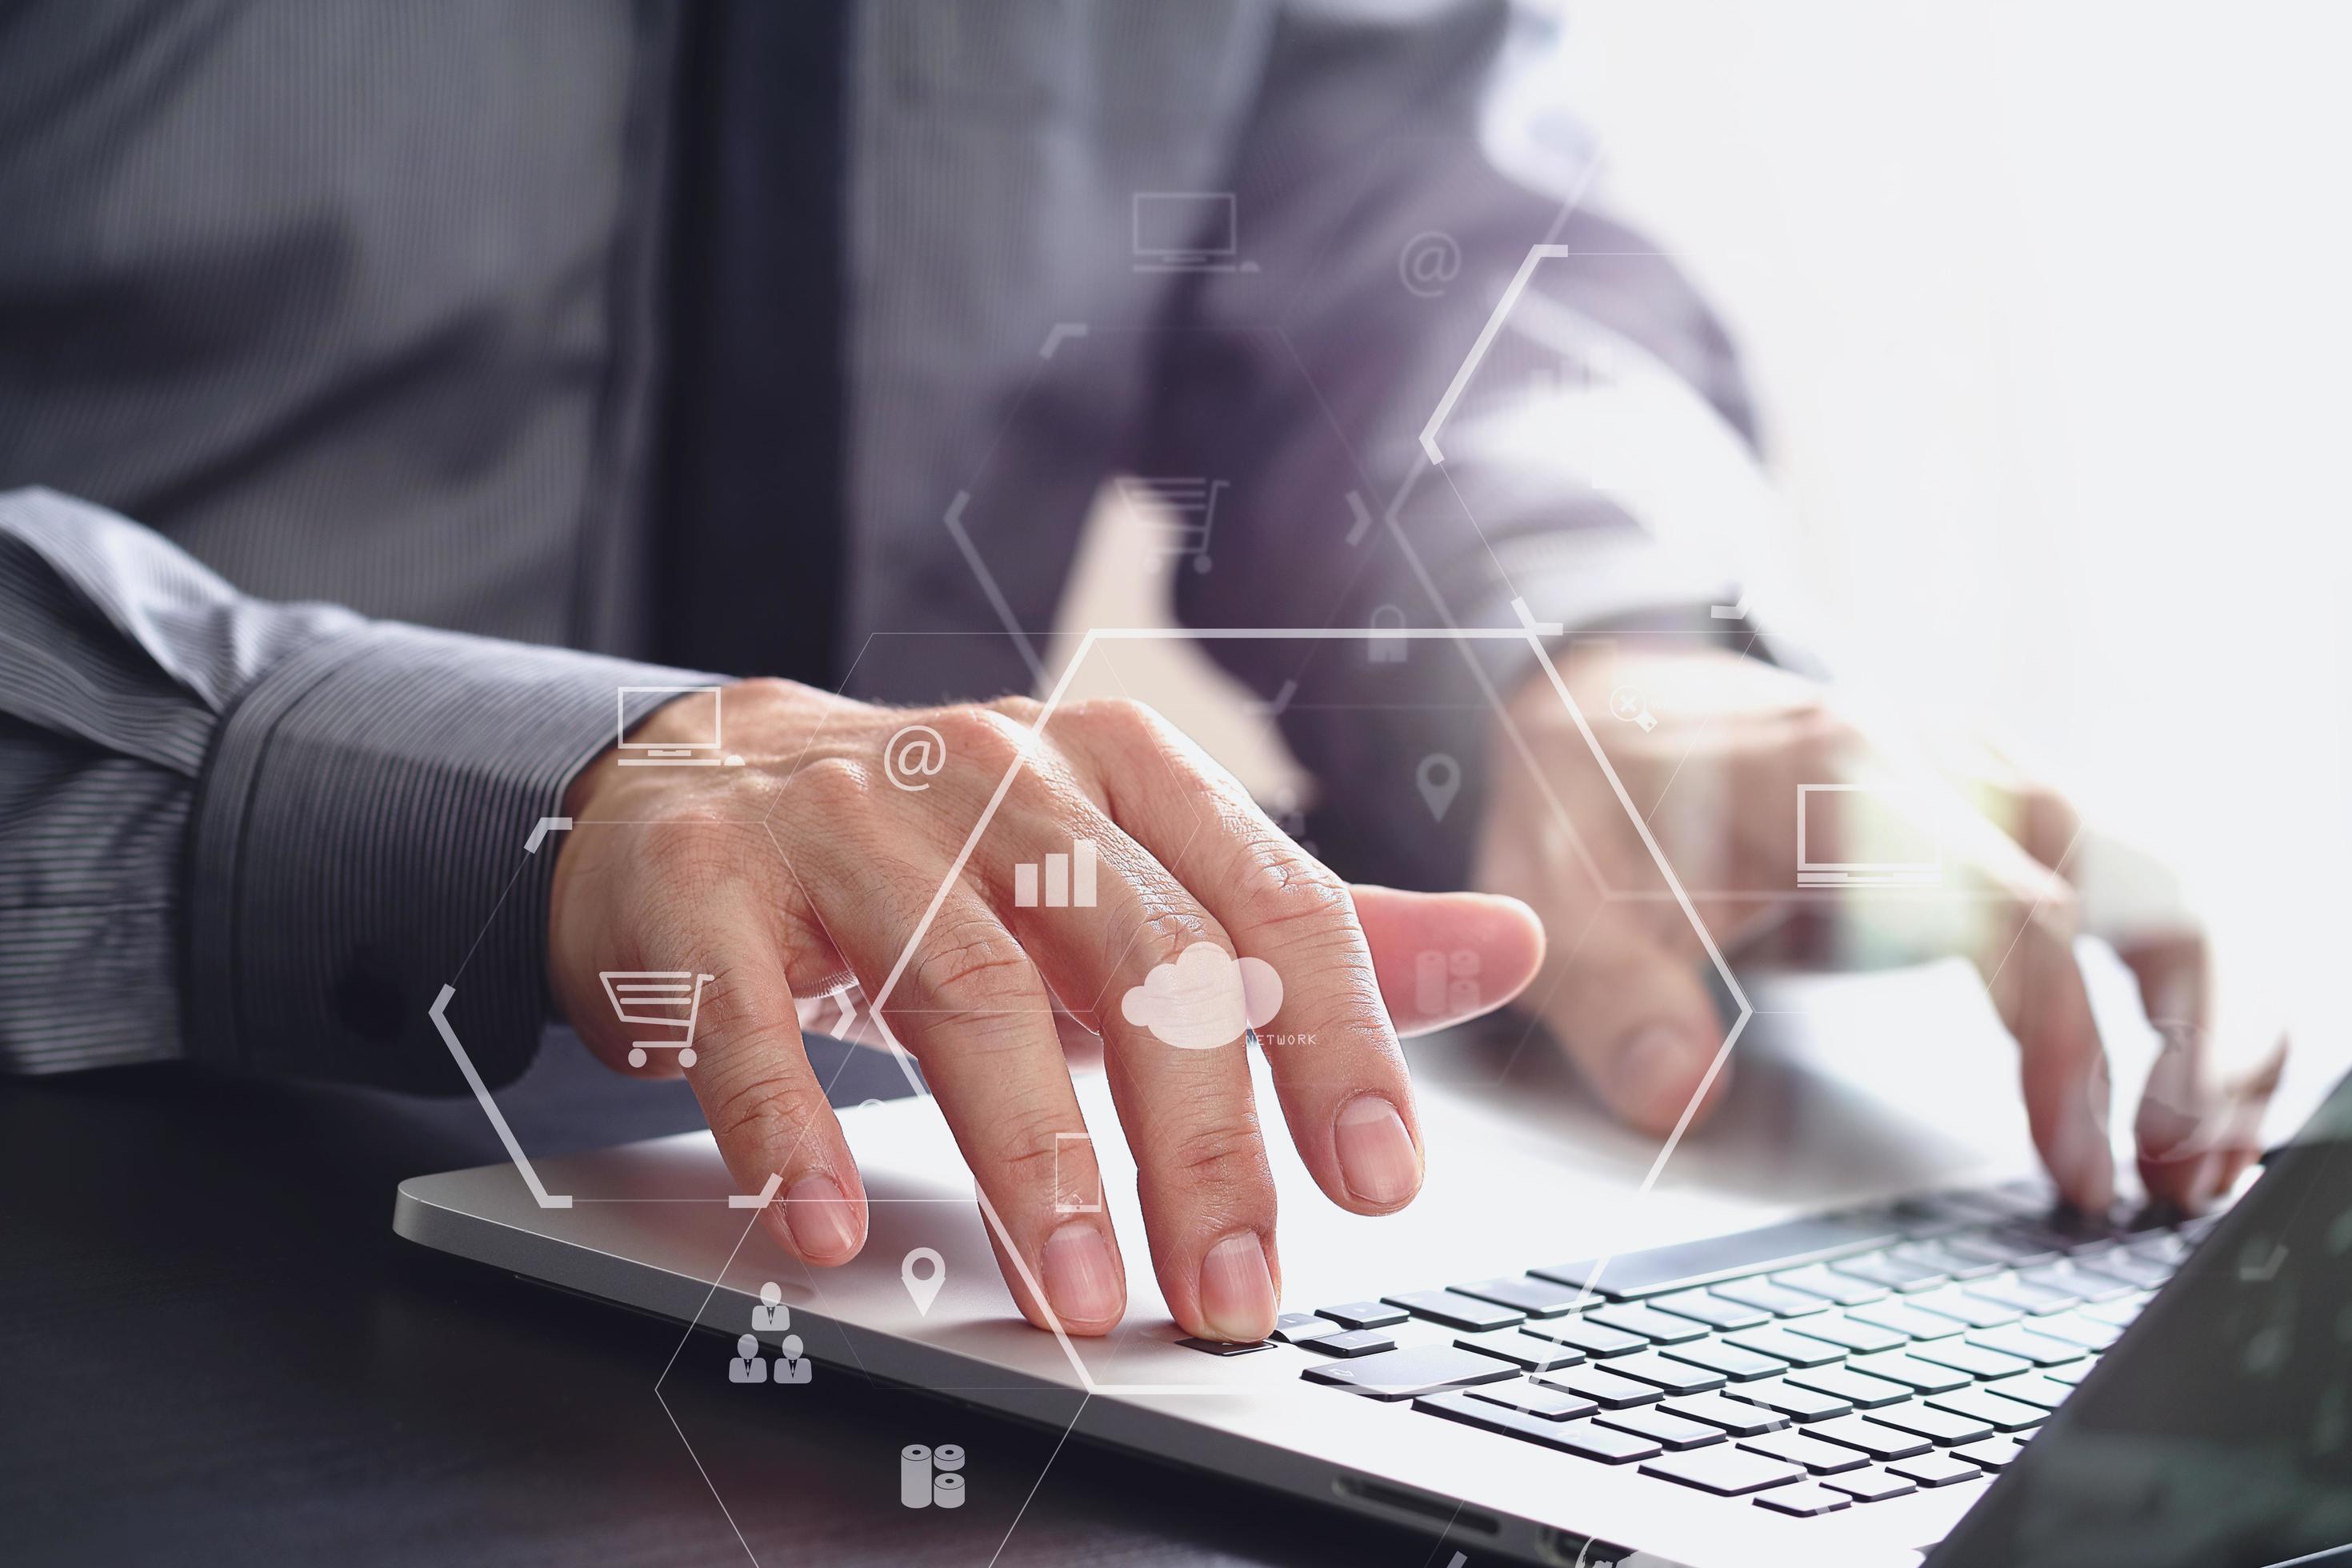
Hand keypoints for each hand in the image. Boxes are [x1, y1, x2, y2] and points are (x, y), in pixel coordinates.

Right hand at [552, 680, 1543, 1339]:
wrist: (704, 786)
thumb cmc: (950, 851)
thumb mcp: (1136, 869)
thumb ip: (1309, 928)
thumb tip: (1509, 947)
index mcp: (1121, 769)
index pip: (1264, 900)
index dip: (1335, 1044)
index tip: (1381, 1181)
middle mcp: (996, 774)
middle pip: (1129, 953)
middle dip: (1198, 1139)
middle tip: (1235, 1287)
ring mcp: (845, 823)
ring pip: (961, 989)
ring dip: (1033, 1159)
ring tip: (1077, 1294)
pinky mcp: (708, 889)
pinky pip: (754, 1017)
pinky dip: (797, 1128)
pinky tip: (834, 1228)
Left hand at [1473, 646, 2280, 1210]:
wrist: (1603, 700)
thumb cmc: (1590, 795)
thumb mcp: (1551, 892)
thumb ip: (1611, 993)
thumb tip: (1681, 1093)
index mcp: (1843, 775)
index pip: (2012, 909)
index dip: (2064, 1042)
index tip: (2074, 1154)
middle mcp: (1943, 763)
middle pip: (2139, 883)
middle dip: (2196, 1034)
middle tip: (2182, 1171)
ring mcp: (1984, 782)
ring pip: (2162, 886)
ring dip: (2212, 1018)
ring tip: (2199, 1155)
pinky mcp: (1998, 818)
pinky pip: (2131, 895)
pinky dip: (2178, 989)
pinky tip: (2177, 1090)